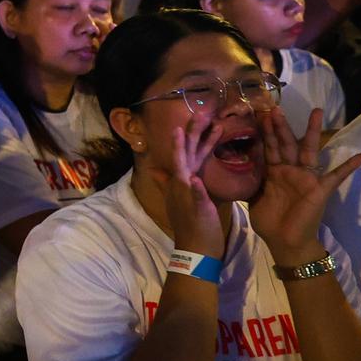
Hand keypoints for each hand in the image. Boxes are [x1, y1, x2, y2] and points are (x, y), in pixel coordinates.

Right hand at [162, 109, 227, 256]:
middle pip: (185, 153)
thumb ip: (167, 182)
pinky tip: (193, 180)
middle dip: (191, 132)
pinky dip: (194, 188)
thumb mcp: (181, 200)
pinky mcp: (193, 207)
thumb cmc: (193, 225)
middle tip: (199, 112)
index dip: (196, 136)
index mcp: (184, 180)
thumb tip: (155, 168)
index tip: (205, 117)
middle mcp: (182, 183)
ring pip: (185, 167)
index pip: (190, 153)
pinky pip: (194, 196)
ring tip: (184, 132)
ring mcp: (185, 194)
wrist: (194, 249)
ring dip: (184, 150)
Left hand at [252, 106, 360, 263]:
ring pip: (308, 150)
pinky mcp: (320, 189)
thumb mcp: (253, 197)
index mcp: (273, 172)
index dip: (264, 132)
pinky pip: (337, 176)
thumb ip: (248, 181)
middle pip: (285, 143)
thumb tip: (230, 168)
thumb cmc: (269, 220)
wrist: (284, 241)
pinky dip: (349, 167)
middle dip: (281, 126)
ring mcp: (306, 178)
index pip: (268, 146)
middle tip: (276, 107)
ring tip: (316, 112)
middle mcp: (290, 170)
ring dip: (311, 131)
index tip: (259, 113)